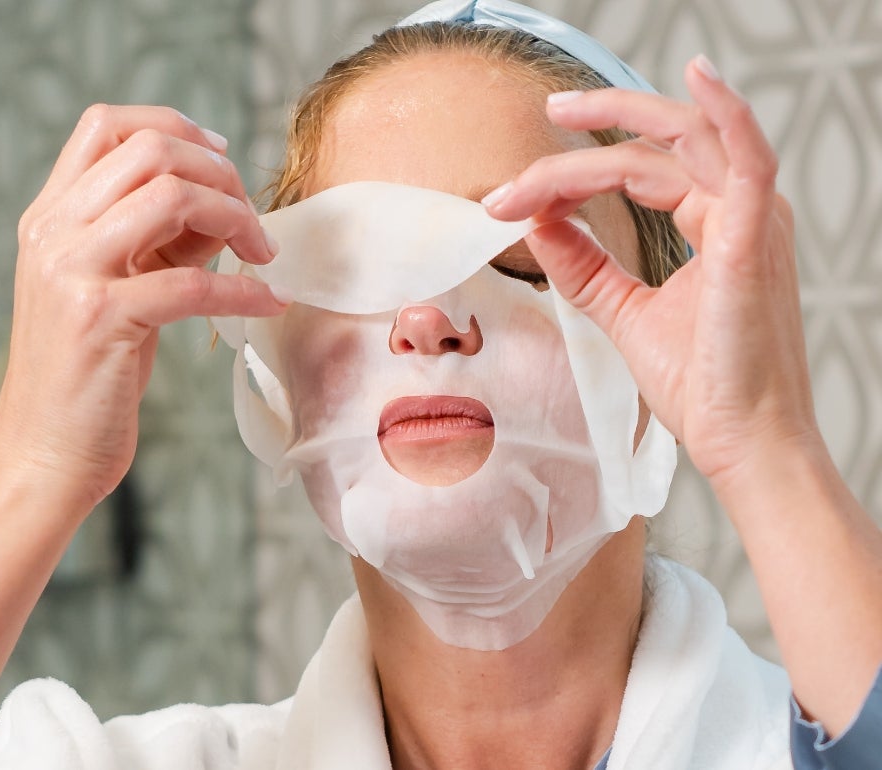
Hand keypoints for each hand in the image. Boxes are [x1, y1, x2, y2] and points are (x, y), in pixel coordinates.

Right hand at [0, 104, 285, 510]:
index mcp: (48, 218)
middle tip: (253, 221)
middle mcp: (51, 233)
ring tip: (263, 256)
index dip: (174, 126)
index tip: (222, 159)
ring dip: (236, 218)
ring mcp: (70, 272)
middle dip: (220, 174)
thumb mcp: (114, 292)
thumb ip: (157, 242)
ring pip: (171, 196)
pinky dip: (245, 289)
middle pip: (149, 150)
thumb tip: (223, 207)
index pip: (104, 124)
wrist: (41, 458)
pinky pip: (193, 283)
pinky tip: (269, 303)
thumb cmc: (86, 378)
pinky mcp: (99, 319)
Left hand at [484, 57, 818, 487]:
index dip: (572, 174)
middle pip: (662, 141)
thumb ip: (584, 265)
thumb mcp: (625, 312)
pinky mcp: (752, 243)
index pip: (640, 169)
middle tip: (546, 111)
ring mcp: (751, 222)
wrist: (742, 442)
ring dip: (615, 125)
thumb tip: (537, 224)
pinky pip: (749, 160)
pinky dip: (727, 112)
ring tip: (561, 112)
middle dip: (598, 121)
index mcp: (717, 221)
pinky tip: (698, 77)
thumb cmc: (703, 384)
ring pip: (679, 144)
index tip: (513, 196)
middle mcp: (738, 211)